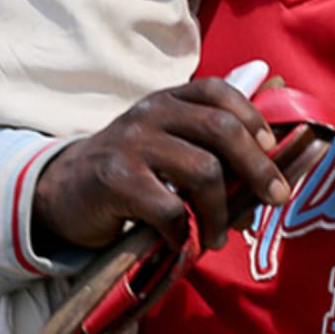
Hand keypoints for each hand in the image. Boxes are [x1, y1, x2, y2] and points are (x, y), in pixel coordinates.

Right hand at [32, 78, 291, 253]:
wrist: (59, 192)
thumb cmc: (125, 173)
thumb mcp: (162, 145)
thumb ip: (206, 148)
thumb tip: (266, 176)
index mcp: (166, 100)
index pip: (217, 91)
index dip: (252, 117)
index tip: (271, 148)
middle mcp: (151, 114)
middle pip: (221, 130)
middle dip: (257, 167)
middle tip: (275, 199)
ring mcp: (132, 144)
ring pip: (203, 172)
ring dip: (220, 212)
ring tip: (219, 237)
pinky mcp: (115, 180)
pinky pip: (169, 209)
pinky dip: (183, 233)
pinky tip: (179, 242)